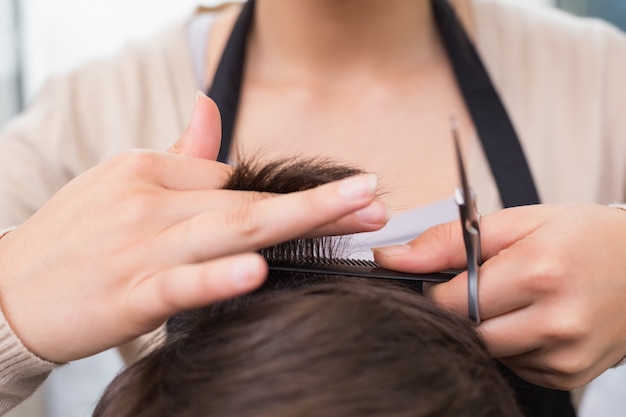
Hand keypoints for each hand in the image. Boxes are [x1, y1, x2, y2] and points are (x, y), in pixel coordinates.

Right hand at [0, 95, 388, 363]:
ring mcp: (139, 246)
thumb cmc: (74, 237)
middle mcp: (151, 200)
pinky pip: (180, 283)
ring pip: (228, 230)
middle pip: (248, 199)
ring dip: (296, 223)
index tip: (344, 200)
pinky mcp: (127, 294)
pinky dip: (218, 277)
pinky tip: (256, 271)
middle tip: (373, 197)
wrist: (3, 291)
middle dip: (318, 201)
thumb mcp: (123, 180)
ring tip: (353, 218)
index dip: (293, 193)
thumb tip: (211, 108)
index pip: (237, 180)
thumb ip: (179, 152)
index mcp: (153, 171)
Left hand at [373, 203, 625, 389]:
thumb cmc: (579, 236)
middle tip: (484, 284)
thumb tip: (390, 259)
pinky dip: (511, 343)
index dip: (438, 290)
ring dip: (487, 327)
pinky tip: (531, 318)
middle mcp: (554, 321)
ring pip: (487, 351)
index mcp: (538, 273)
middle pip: (465, 332)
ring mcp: (564, 355)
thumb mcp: (515, 221)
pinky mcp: (567, 375)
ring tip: (515, 297)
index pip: (450, 302)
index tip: (447, 277)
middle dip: (461, 310)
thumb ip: (446, 240)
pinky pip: (513, 365)